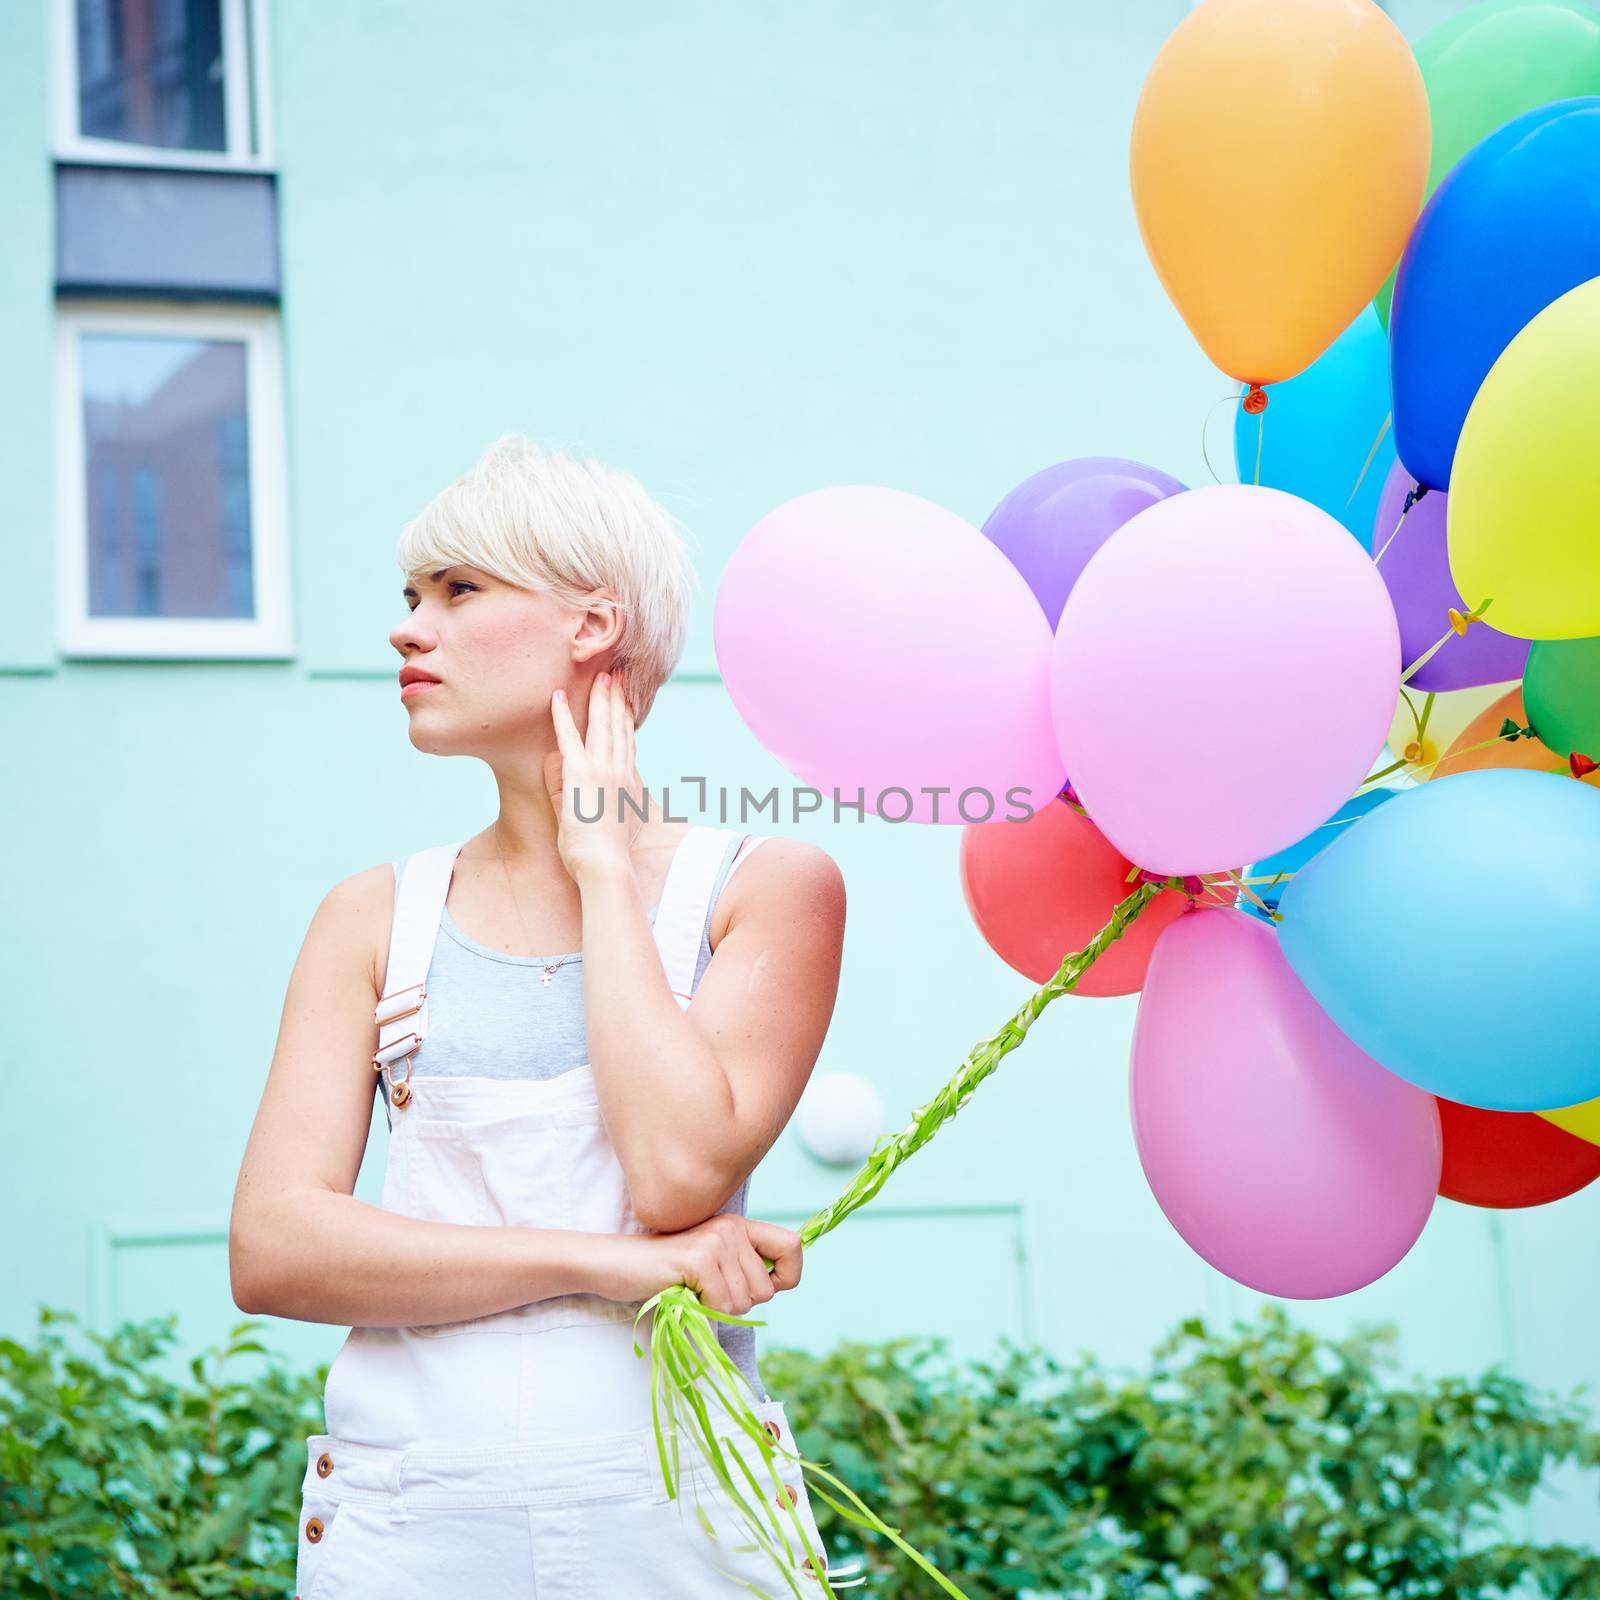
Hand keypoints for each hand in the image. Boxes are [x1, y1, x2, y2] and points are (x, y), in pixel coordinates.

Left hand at [546, 670, 647, 883]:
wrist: (608, 866)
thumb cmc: (605, 855)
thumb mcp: (603, 822)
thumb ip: (584, 796)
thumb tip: (567, 775)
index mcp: (627, 783)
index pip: (628, 744)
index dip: (628, 720)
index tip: (629, 701)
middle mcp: (619, 771)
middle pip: (620, 727)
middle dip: (619, 700)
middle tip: (618, 675)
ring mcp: (602, 770)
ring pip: (602, 725)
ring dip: (601, 698)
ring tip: (602, 674)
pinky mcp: (582, 774)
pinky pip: (569, 738)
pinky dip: (563, 717)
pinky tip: (558, 698)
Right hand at [592, 1213, 804, 1315]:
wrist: (617, 1264)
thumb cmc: (665, 1272)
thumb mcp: (712, 1263)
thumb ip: (743, 1268)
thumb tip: (776, 1286)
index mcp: (739, 1225)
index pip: (793, 1246)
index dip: (788, 1275)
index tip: (767, 1288)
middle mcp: (732, 1227)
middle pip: (766, 1288)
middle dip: (739, 1302)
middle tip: (708, 1290)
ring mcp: (716, 1241)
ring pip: (746, 1301)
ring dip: (720, 1307)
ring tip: (694, 1289)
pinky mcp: (700, 1259)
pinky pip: (723, 1303)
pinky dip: (705, 1309)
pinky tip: (685, 1292)